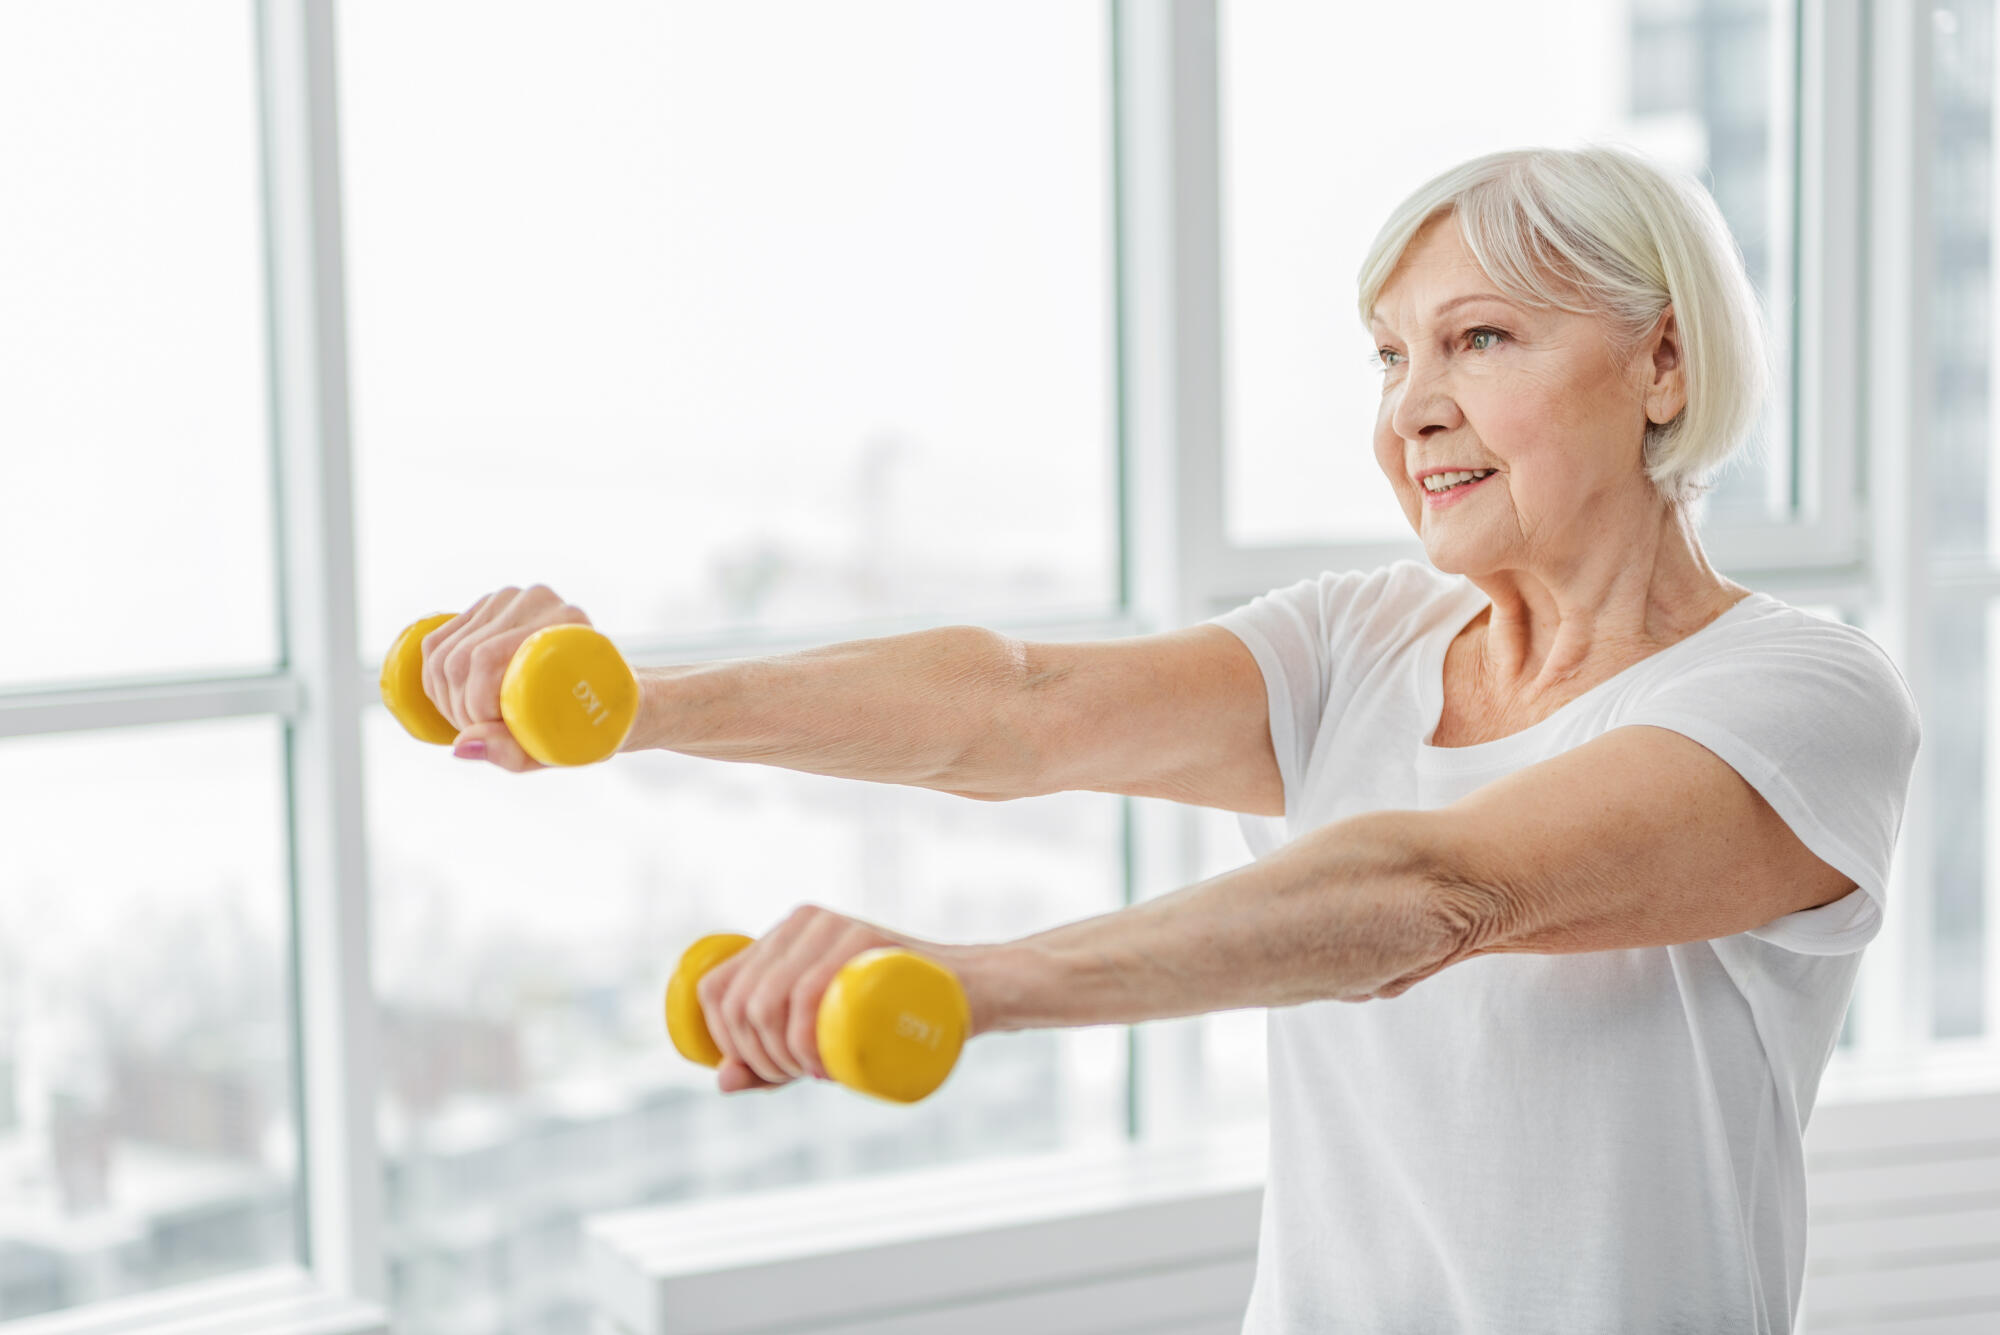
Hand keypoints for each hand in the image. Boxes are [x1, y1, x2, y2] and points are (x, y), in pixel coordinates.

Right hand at [420, 584, 593, 772]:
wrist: (605, 694)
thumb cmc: (591, 724)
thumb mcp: (558, 749)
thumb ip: (511, 752)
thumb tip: (460, 746)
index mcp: (566, 624)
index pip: (487, 659)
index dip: (475, 706)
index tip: (491, 732)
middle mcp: (539, 601)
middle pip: (462, 658)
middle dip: (459, 708)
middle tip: (482, 732)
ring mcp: (508, 600)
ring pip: (443, 653)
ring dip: (445, 700)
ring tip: (475, 722)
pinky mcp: (485, 607)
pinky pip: (434, 644)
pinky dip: (434, 682)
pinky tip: (458, 702)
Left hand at [696, 903, 1003, 1094]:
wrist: (969, 993)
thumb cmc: (894, 1019)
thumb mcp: (822, 1042)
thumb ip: (769, 1061)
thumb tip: (722, 1081)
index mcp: (779, 938)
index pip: (715, 989)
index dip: (723, 1041)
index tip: (765, 1071)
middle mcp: (800, 923)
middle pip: (742, 1001)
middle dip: (758, 1057)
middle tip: (799, 1076)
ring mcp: (833, 926)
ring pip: (768, 999)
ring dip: (780, 1055)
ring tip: (814, 1072)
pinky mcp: (865, 938)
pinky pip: (809, 989)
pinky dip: (805, 1038)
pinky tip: (822, 1064)